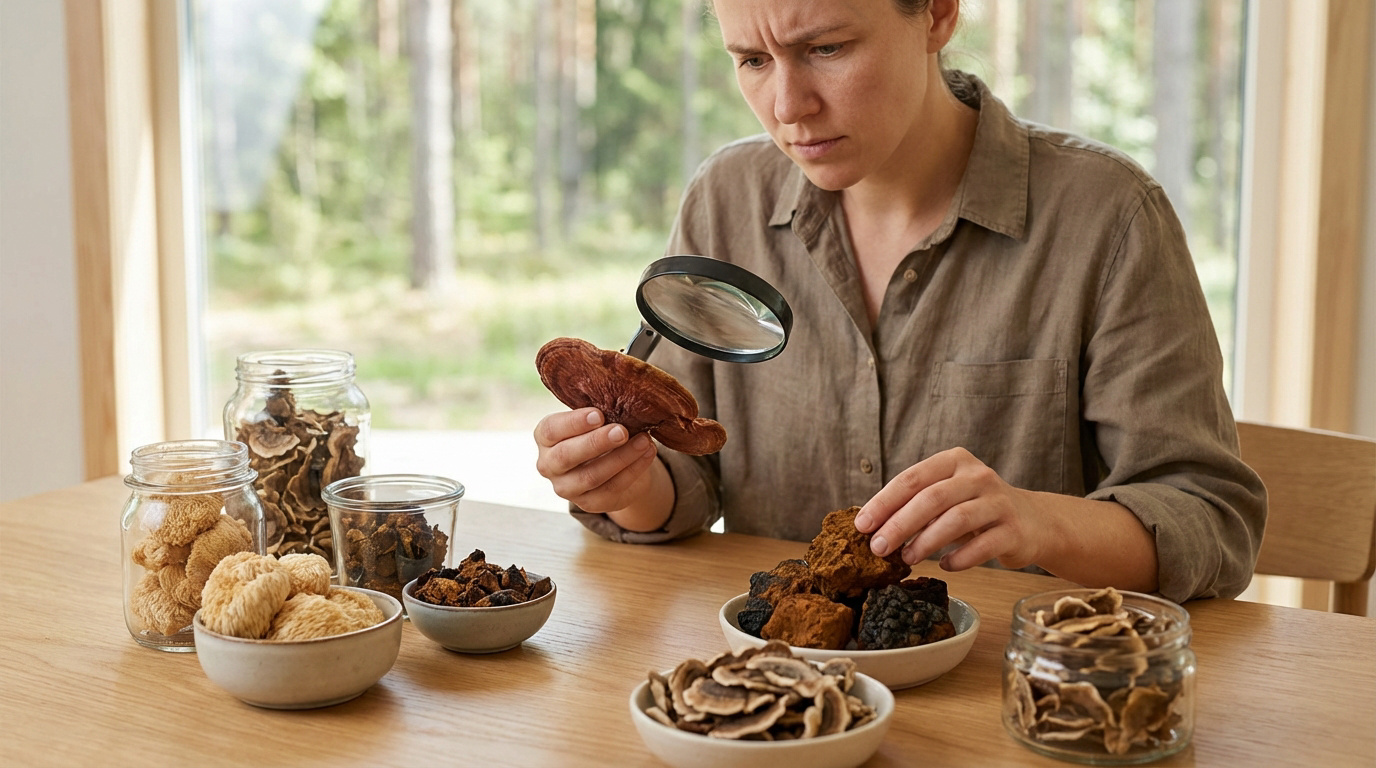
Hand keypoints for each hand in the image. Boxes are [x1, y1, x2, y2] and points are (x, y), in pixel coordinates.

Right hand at [533, 407, 659, 513]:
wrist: (613, 465)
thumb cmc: (600, 432)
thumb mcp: (595, 420)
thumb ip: (599, 414)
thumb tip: (623, 400)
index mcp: (545, 438)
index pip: (551, 430)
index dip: (574, 423)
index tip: (599, 414)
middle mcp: (549, 465)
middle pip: (567, 456)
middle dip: (596, 442)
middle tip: (621, 431)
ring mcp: (567, 488)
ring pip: (591, 476)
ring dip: (621, 457)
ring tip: (644, 441)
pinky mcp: (589, 503)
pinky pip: (612, 488)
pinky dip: (633, 470)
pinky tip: (647, 454)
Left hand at [853, 447, 1043, 570]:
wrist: (1034, 522)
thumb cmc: (977, 509)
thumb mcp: (948, 495)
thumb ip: (916, 503)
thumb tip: (871, 526)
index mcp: (954, 461)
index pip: (912, 478)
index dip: (884, 502)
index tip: (862, 525)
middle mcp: (978, 476)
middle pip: (931, 498)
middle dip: (899, 524)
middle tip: (878, 548)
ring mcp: (999, 502)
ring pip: (956, 520)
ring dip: (926, 542)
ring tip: (907, 558)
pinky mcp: (1014, 530)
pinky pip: (982, 546)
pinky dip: (959, 558)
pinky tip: (945, 566)